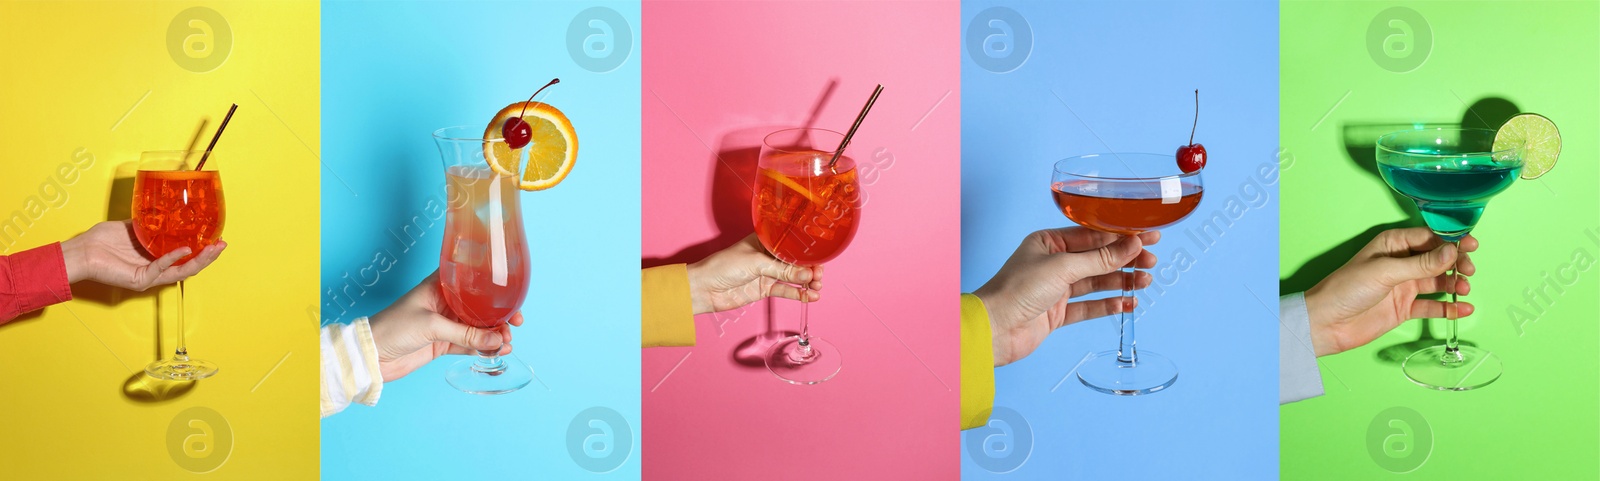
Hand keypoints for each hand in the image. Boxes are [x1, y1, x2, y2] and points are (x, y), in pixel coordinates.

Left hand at [60, 220, 225, 290]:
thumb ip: (149, 223)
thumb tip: (165, 210)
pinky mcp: (140, 280)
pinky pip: (162, 269)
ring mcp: (149, 276)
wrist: (82, 251)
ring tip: (214, 248)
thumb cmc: (101, 241)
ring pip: (182, 271)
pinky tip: (185, 249)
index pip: (185, 256)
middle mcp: (155, 269)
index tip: (214, 236)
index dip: (201, 248)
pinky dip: (175, 259)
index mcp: (155, 258)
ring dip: (201, 260)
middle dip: (209, 255)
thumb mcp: (132, 227)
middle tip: (222, 244)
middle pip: (189, 265)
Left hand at [368, 272, 523, 381]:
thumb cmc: (393, 327)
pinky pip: (469, 344)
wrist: (371, 355)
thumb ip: (466, 334)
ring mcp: (445, 324)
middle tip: (514, 324)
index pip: (471, 279)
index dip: (492, 286)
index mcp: (439, 287)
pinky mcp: (442, 344)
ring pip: (478, 327)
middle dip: (499, 315)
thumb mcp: (432, 326)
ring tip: (505, 342)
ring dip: (494, 334)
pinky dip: (483, 348)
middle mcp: (445, 303)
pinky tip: (495, 351)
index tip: (511, 295)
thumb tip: (496, 339)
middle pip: (480, 306)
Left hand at [686, 234, 822, 314]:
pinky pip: (786, 291)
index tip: (820, 259)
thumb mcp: (755, 263)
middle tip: (819, 276)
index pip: (792, 244)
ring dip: (807, 282)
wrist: (704, 288)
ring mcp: (767, 273)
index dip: (807, 251)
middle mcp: (768, 255)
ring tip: (817, 288)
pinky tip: (810, 297)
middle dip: (810, 268)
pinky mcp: (765, 289)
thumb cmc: (723, 266)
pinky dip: (799, 294)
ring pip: (793, 277)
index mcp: (765, 240)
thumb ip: (782, 270)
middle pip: (796, 261)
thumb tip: (807, 275)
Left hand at [973, 228, 1158, 366]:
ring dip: (1121, 282)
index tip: (1147, 236)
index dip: (1121, 236)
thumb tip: (1132, 244)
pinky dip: (1108, 305)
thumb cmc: (1017, 290)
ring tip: (1145, 281)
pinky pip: (1089, 306)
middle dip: (1125, 260)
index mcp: (1048, 242)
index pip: (1092, 235)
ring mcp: (1055, 289)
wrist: (995, 329)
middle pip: (1097, 259)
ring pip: (1096, 282)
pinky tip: (1127, 303)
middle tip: (1151, 261)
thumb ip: (1100, 258)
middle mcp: (1052, 263)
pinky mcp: (1057, 314)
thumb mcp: (1062, 267)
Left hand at [1305, 227, 1475, 356]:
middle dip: (1456, 263)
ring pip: (1438, 281)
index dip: (1451, 240)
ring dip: (1454, 284)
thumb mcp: (1385, 272)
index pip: (1429, 237)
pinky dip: (1448, 307)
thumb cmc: (1346, 289)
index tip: (1471, 245)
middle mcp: (1400, 262)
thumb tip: (1451, 251)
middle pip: (1438, 258)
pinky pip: (1432, 306)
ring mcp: (1403, 286)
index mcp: (1392, 244)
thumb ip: (1420, 264)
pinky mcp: (1404, 308)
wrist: (1326, 323)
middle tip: (1468, 271)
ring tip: (1464, 289)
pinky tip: (1464, 309)